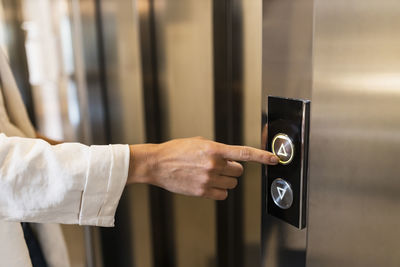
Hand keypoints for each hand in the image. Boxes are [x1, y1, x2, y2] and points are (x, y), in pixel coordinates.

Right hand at [127, 137, 278, 199]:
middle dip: (233, 169)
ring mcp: (208, 179)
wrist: (157, 164)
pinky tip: (208, 184)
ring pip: (232, 184)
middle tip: (220, 166)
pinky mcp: (202, 192)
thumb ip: (216, 149)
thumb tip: (229, 157)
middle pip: (239, 172)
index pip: (244, 153)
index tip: (274, 160)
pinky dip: (219, 191)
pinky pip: (223, 195)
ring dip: (226, 180)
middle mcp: (213, 164)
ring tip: (211, 174)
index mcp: (214, 149)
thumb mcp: (198, 142)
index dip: (262, 157)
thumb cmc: (175, 151)